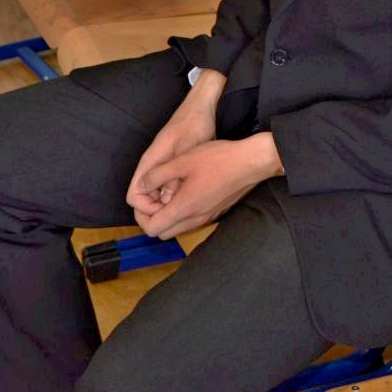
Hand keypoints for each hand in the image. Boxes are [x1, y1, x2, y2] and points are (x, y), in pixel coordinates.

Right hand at [126, 69, 225, 216]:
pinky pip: (165, 186)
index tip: (168, 211)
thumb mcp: (187, 151)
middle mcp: (151, 167)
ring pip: (154, 193)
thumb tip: (167, 202)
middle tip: (178, 212)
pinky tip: (190, 195)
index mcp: (150, 163)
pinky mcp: (170, 165)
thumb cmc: (194, 125)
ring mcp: (161, 166)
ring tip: (186, 206)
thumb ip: (176, 176)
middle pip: (142, 198)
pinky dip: (174, 195)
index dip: (147, 209)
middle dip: (156, 210)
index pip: (134, 196)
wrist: (201, 107)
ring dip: (166, 203)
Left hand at [133, 132, 283, 239]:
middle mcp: (195, 219)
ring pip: (179, 227)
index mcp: (184, 208)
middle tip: (151, 198)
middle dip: (153, 219)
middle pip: (164, 232)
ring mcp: (207, 217)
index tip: (142, 201)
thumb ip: (157, 175)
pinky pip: (192, 220)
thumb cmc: (218, 159)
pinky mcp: (216, 211)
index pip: (153, 229)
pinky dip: (183, 212)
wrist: (250, 162)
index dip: (141, 218)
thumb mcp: (182, 161)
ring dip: (168, 216)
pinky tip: (186, 190)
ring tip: (166, 192)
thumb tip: (141, 186)